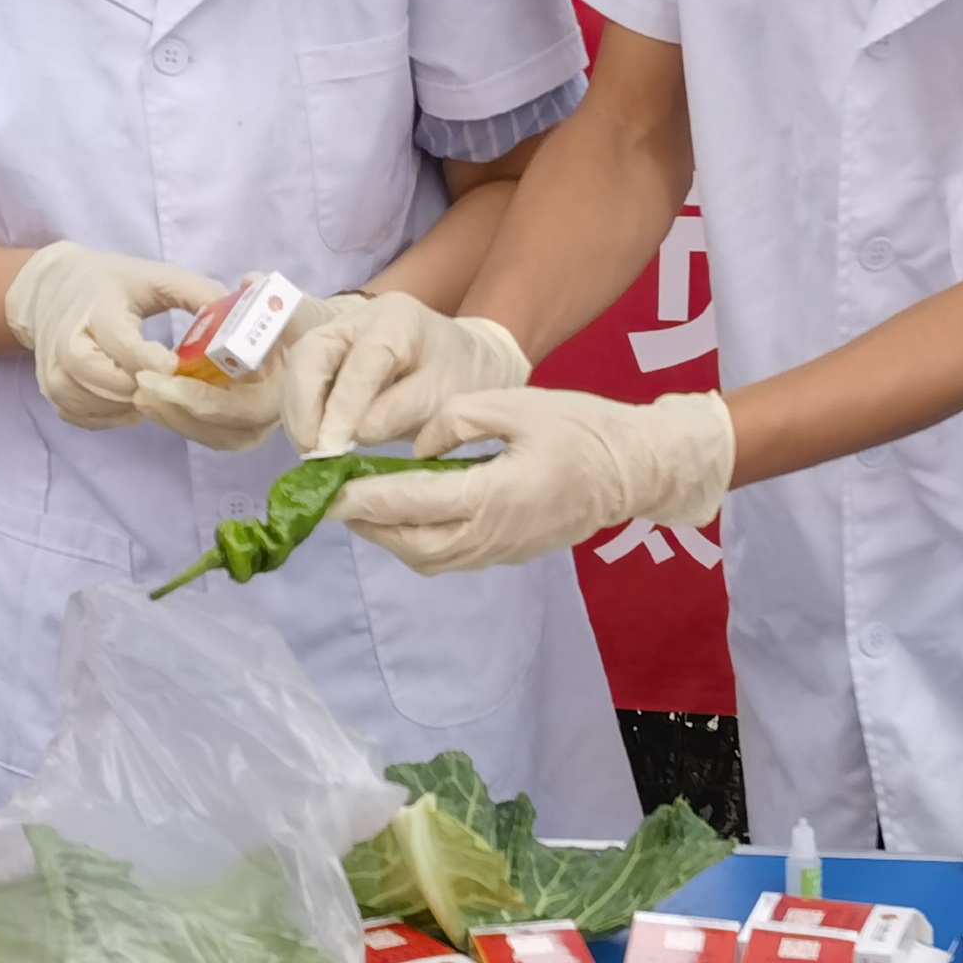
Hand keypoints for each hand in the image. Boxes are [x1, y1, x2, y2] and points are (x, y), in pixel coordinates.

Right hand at [3, 242, 227, 430]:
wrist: (49, 292)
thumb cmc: (111, 284)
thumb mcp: (153, 276)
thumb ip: (195, 293)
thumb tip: (239, 315)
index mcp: (97, 309)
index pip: (124, 345)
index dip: (156, 362)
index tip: (179, 366)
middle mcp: (67, 343)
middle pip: (111, 383)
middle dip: (149, 387)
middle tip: (174, 384)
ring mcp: (55, 373)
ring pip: (102, 405)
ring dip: (136, 405)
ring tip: (156, 388)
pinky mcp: (53, 394)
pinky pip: (91, 418)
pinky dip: (116, 415)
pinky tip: (132, 396)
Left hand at [136, 291, 368, 452]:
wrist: (325, 339)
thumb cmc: (308, 321)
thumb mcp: (298, 306)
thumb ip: (276, 299)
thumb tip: (251, 283)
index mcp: (287, 396)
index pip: (239, 409)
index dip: (200, 399)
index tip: (163, 379)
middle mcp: (271, 420)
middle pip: (220, 432)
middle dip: (177, 413)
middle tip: (141, 388)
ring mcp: (254, 424)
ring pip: (209, 435)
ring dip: (171, 417)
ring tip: (139, 392)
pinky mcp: (238, 421)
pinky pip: (205, 429)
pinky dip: (176, 416)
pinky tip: (152, 396)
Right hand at [284, 290, 533, 454]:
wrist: (466, 363)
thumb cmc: (460, 378)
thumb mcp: (443, 396)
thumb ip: (401, 411)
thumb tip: (357, 432)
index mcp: (396, 320)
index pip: (360, 362)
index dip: (342, 406)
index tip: (332, 447)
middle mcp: (359, 317)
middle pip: (311, 353)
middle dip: (302, 404)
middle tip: (310, 450)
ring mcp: (339, 332)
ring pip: (300, 365)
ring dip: (297, 410)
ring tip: (309, 449)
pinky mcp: (329, 353)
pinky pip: (304, 378)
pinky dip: (302, 410)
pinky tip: (311, 438)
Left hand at [336, 387, 733, 574]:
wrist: (633, 469)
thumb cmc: (580, 428)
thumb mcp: (516, 403)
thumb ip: (456, 420)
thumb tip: (418, 448)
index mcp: (495, 495)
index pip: (412, 501)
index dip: (364, 496)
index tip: (329, 486)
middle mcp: (494, 535)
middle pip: (412, 544)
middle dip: (368, 525)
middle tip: (333, 499)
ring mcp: (502, 551)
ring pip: (428, 559)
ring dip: (389, 538)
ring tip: (361, 508)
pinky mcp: (508, 554)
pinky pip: (449, 559)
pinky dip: (416, 543)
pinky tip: (404, 516)